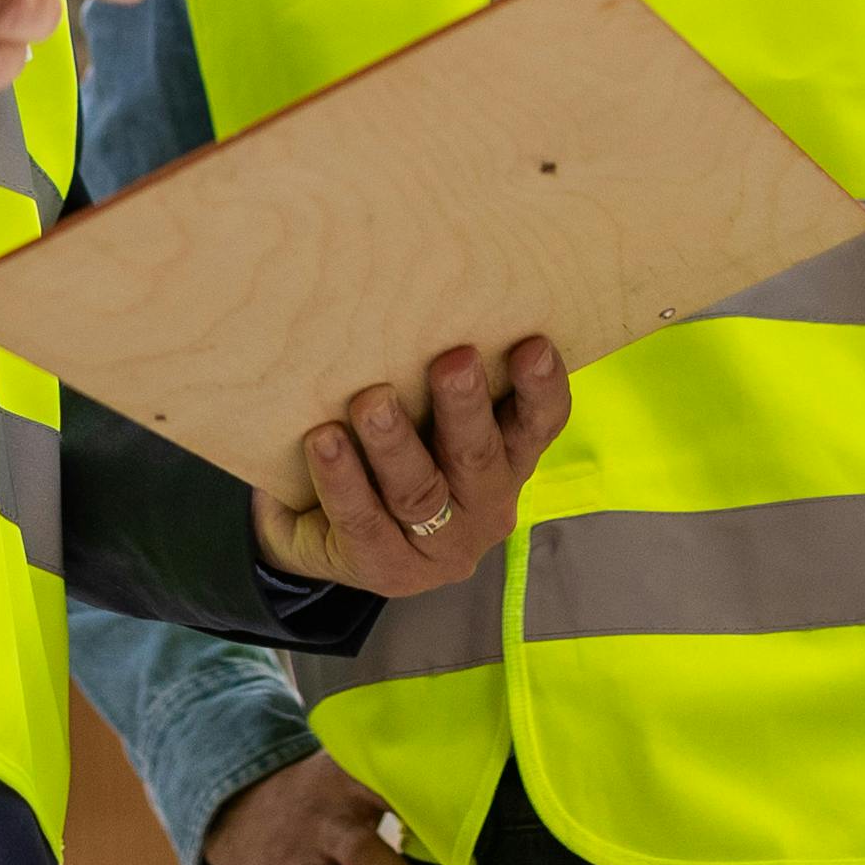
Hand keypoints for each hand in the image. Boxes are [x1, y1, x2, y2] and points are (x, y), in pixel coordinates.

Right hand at [204, 752, 447, 864]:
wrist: (234, 815)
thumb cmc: (325, 806)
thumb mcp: (354, 778)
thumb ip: (407, 793)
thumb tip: (488, 811)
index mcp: (348, 786)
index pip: (388, 789)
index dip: (424, 809)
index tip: (467, 836)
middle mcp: (318, 826)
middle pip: (361, 855)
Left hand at [252, 341, 567, 596]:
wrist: (324, 537)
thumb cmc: (388, 454)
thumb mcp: (428, 420)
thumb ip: (437, 379)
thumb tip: (421, 293)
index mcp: (508, 462)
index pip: (539, 425)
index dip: (540, 388)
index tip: (532, 344)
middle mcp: (486, 508)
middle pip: (479, 457)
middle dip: (465, 407)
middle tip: (453, 361)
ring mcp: (439, 547)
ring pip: (420, 492)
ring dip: (395, 444)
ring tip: (371, 401)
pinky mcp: (386, 571)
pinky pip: (363, 521)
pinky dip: (343, 479)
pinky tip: (323, 441)